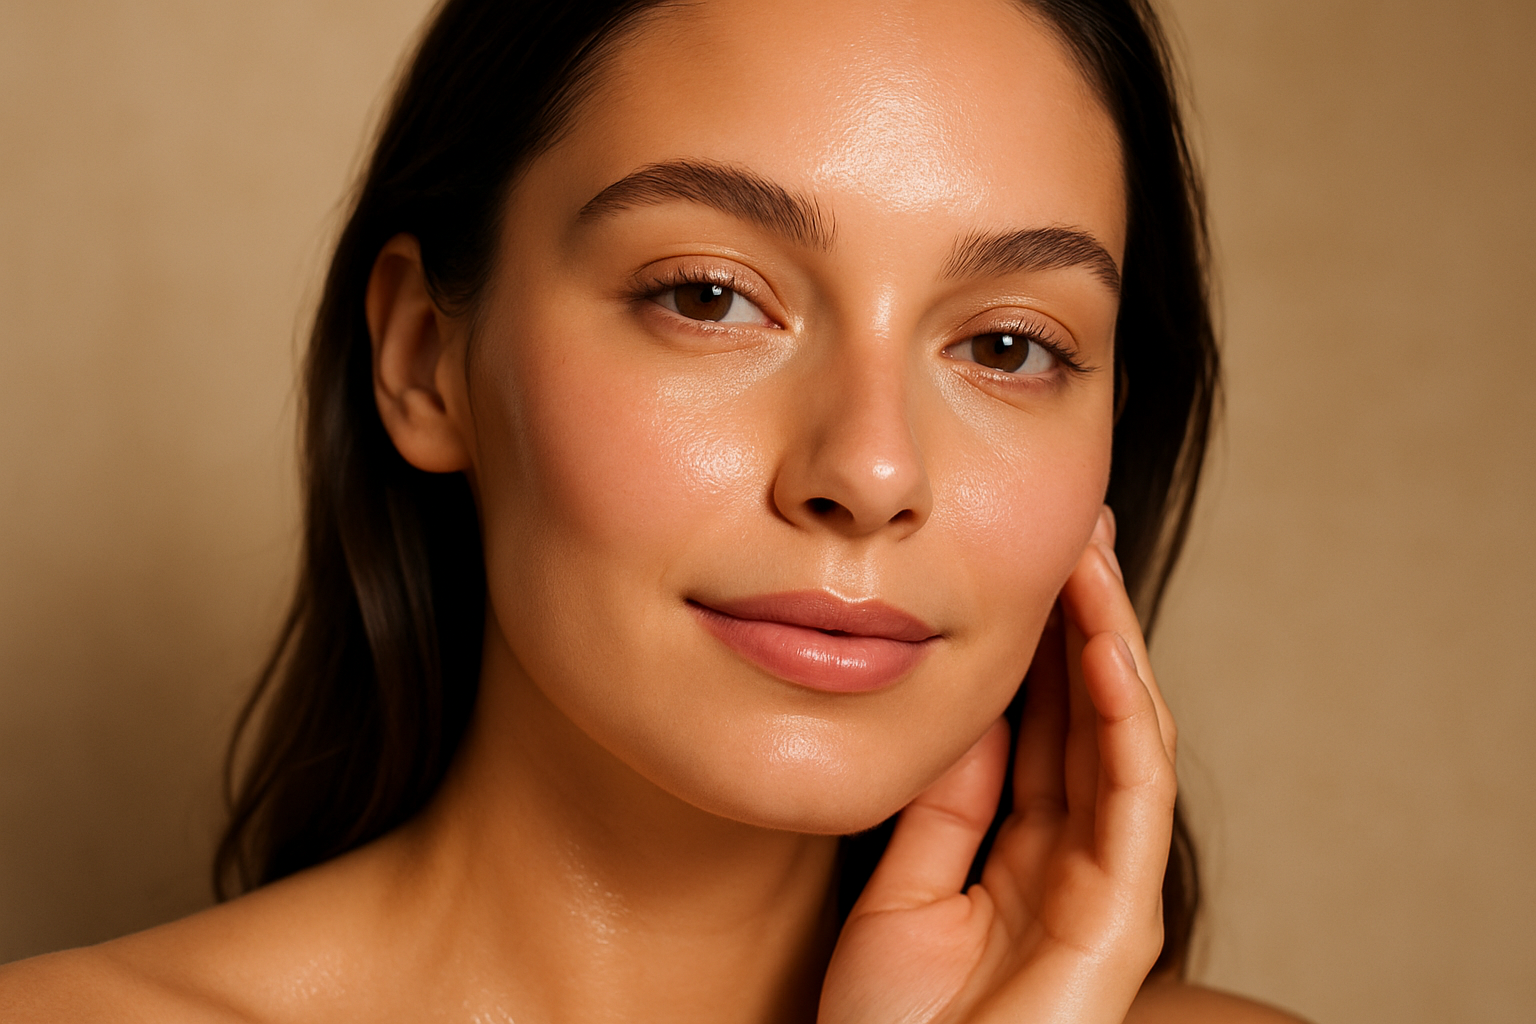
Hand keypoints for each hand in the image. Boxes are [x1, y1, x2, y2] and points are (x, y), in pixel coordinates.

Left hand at [819, 507, 1178, 1023]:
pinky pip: (1129, 797)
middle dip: (1086, 619)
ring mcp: (1105, 889)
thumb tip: (965, 707)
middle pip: (1091, 716)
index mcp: (1026, 854)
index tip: (1022, 556)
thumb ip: (945, 803)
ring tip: (1087, 556)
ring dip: (1110, 643)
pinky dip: (1119, 717)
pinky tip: (1099, 647)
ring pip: (1122, 738)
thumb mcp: (905, 886)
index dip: (1041, 640)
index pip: (1046, 724)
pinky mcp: (1120, 919)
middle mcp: (1077, 862)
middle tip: (1072, 526)